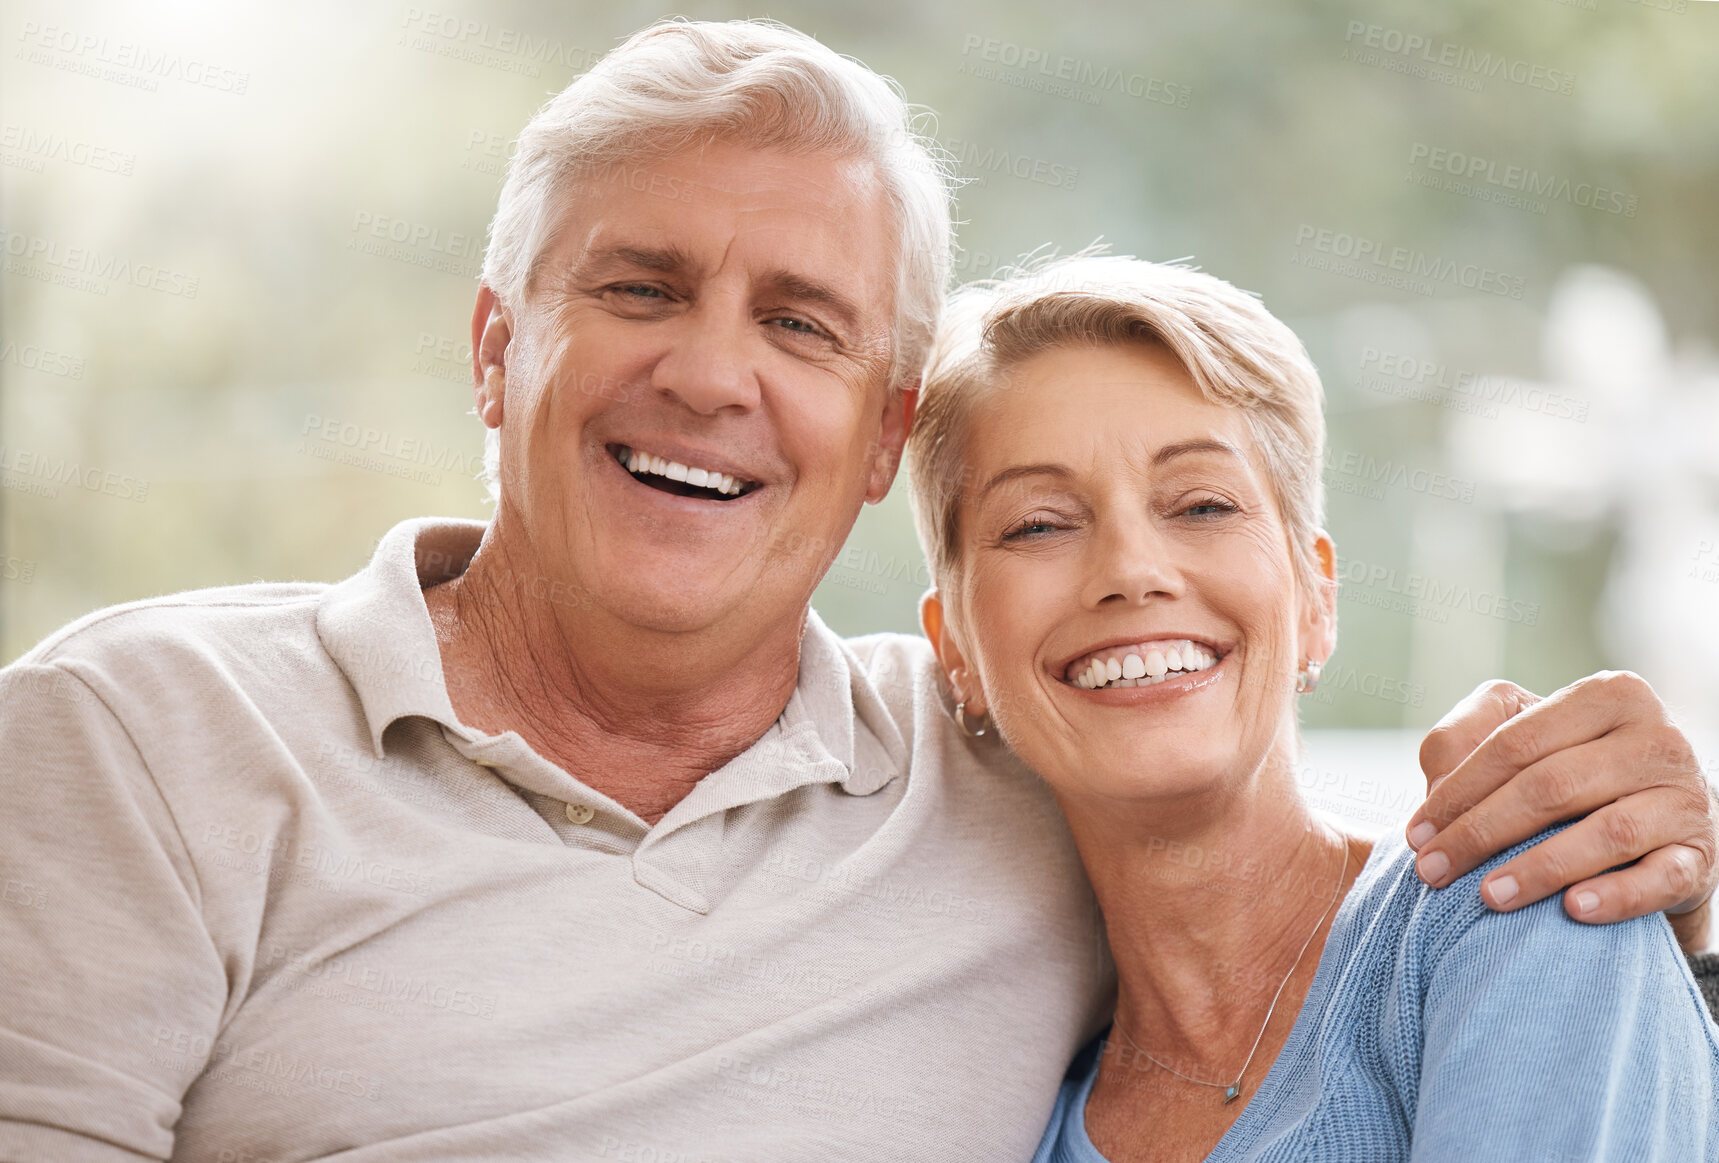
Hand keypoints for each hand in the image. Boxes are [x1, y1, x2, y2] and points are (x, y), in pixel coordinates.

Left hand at [1404, 673, 1717, 952]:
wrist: (1647, 831)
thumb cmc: (1563, 777)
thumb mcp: (1514, 739)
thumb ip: (1464, 739)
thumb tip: (1437, 785)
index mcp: (1608, 696)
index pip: (1516, 742)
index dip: (1458, 790)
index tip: (1415, 834)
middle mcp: (1657, 738)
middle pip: (1553, 785)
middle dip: (1481, 832)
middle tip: (1432, 872)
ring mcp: (1686, 797)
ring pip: (1606, 831)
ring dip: (1539, 868)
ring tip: (1488, 896)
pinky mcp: (1700, 855)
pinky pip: (1660, 877)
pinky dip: (1616, 895)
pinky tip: (1573, 910)